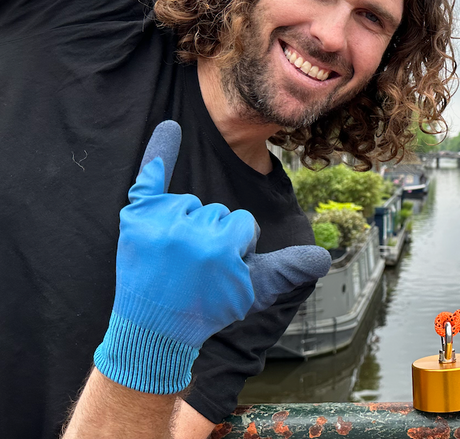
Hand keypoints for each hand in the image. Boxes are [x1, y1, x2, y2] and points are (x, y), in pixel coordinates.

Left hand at [93, 121, 329, 393]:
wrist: (153, 330)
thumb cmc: (207, 310)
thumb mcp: (252, 291)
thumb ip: (288, 268)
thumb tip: (323, 257)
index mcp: (220, 247)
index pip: (243, 223)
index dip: (238, 247)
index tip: (220, 272)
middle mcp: (187, 230)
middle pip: (217, 210)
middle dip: (215, 235)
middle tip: (196, 268)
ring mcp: (158, 222)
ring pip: (192, 203)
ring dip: (191, 223)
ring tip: (176, 256)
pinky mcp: (136, 217)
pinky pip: (151, 175)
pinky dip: (161, 151)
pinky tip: (170, 129)